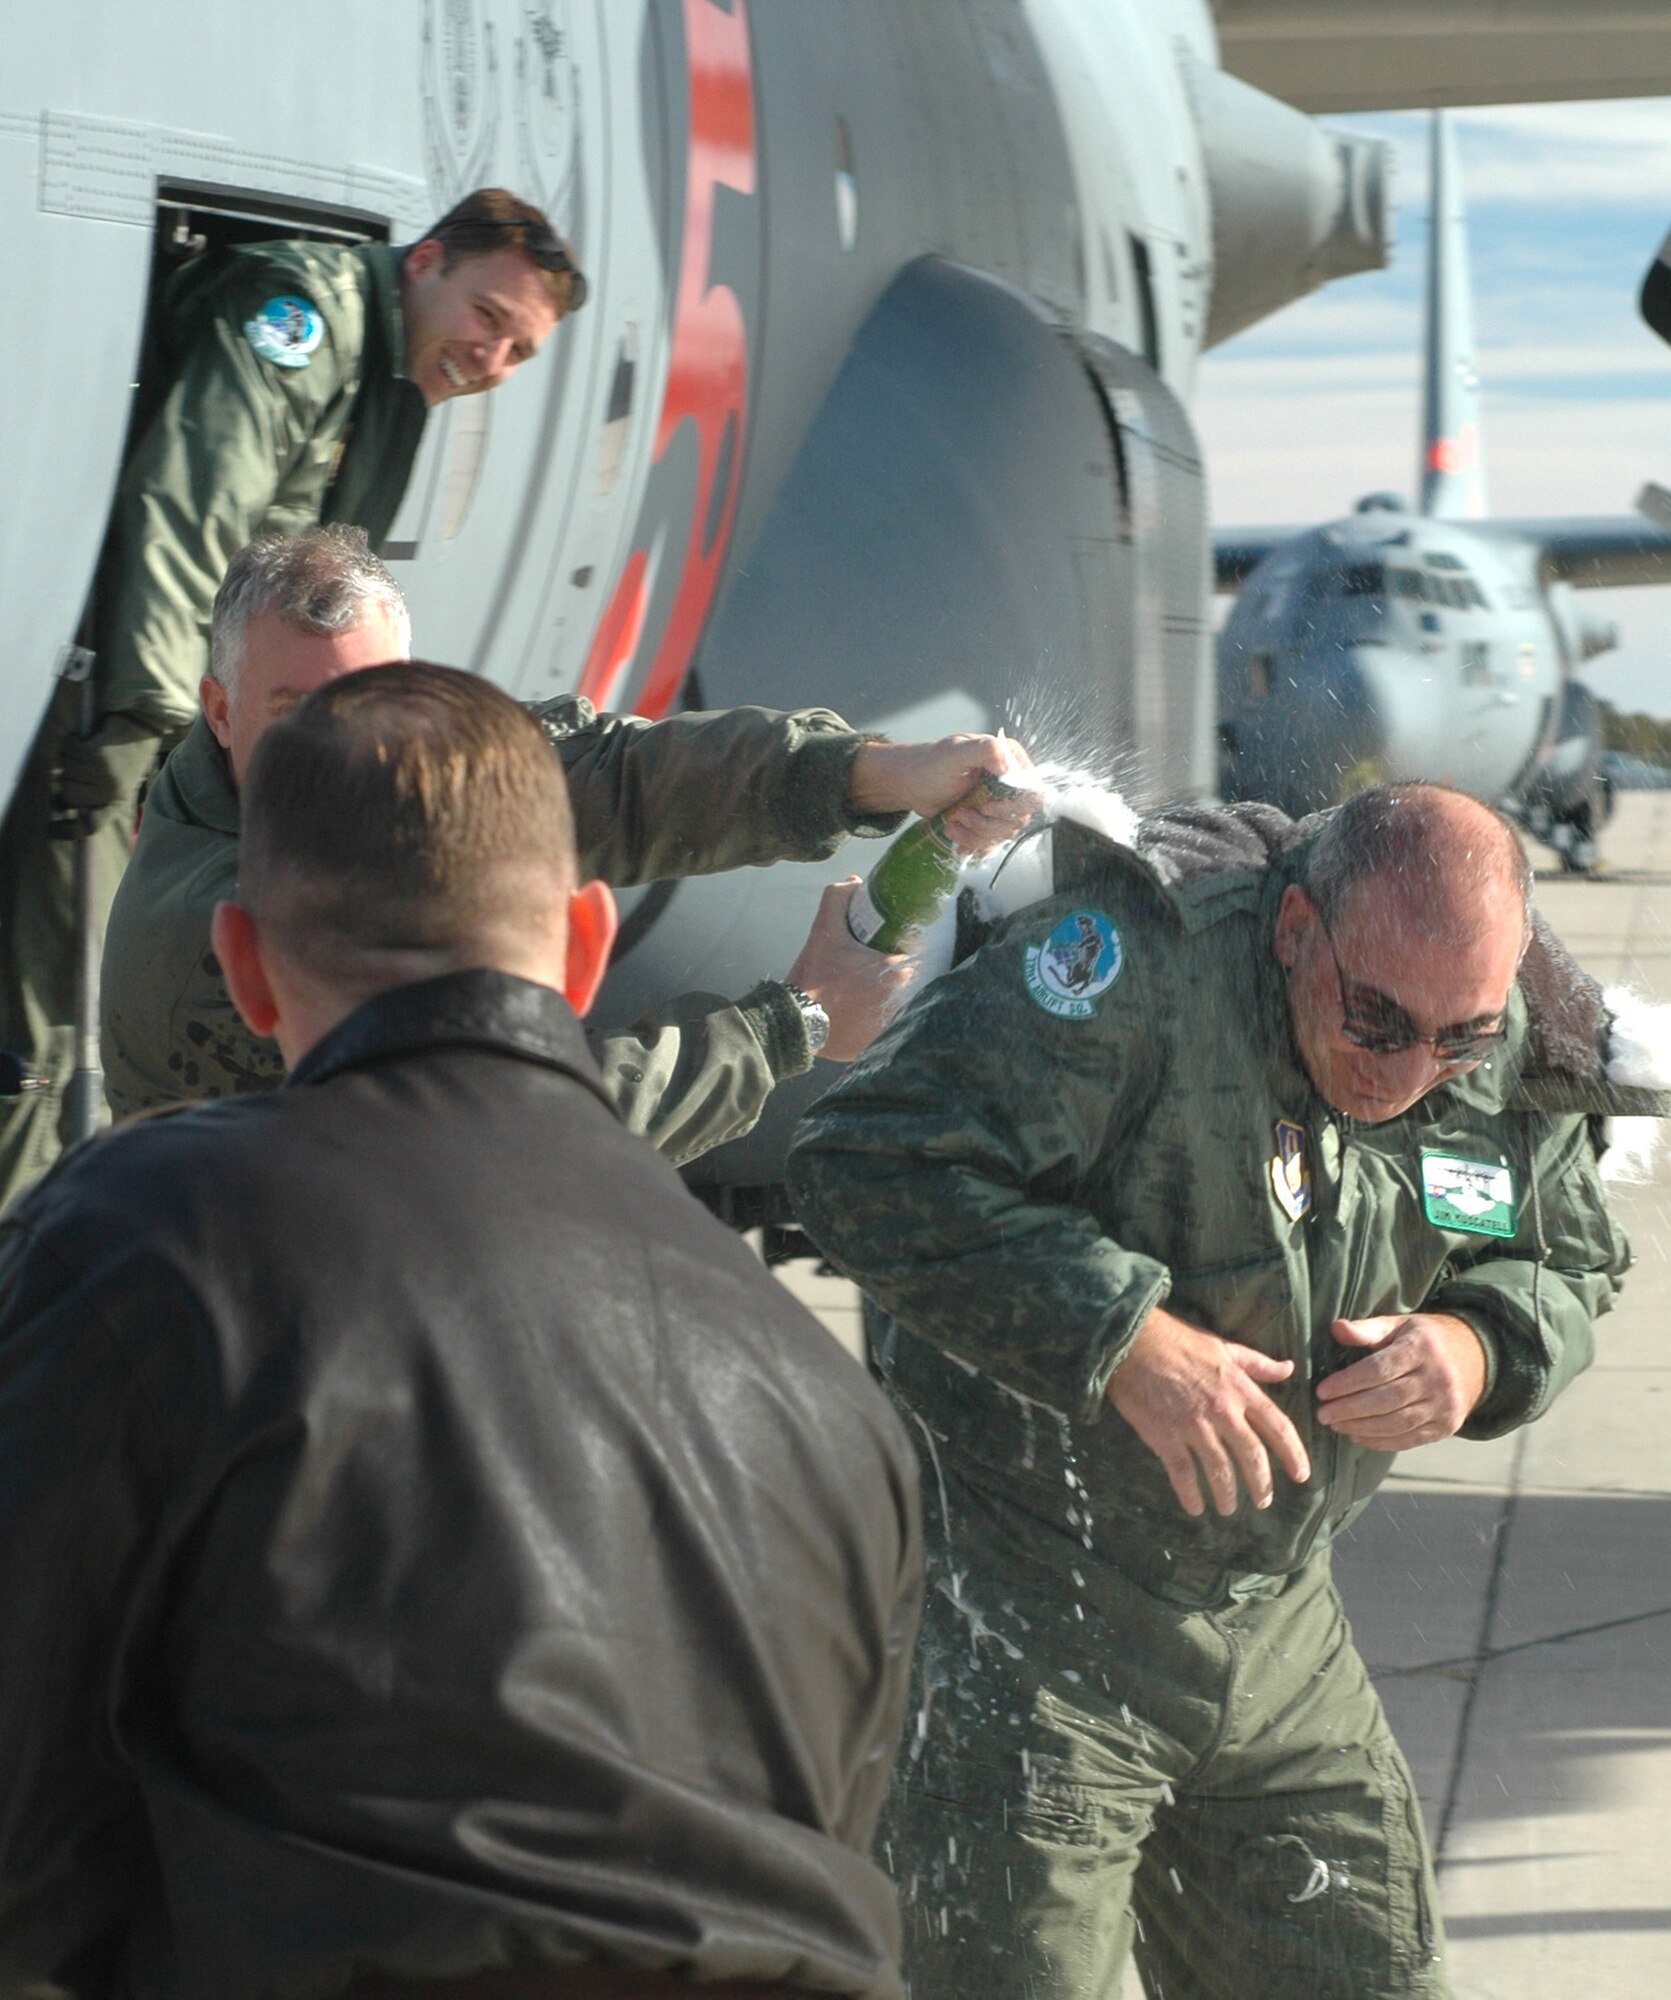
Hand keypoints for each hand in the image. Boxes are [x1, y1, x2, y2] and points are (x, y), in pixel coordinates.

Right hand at [53, 713, 161, 834]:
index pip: (90, 825)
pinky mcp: (96, 756)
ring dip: (68, 757)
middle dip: (66, 779)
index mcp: (116, 803)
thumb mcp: (113, 783)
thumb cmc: (123, 758)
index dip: (68, 830)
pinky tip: (86, 739)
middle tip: (79, 765)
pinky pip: (67, 751)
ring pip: (64, 771)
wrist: (142, 732)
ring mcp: (102, 775)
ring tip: (88, 750)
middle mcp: (109, 793)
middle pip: (66, 794)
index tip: (49, 830)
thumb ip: (91, 796)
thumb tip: (61, 804)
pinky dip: (70, 742)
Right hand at [786, 879, 914, 1061]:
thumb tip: (854, 882)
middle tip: (900, 964)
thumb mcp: (823, 933)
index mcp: (900, 974)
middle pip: (926, 983)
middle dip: (918, 973)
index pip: (930, 955)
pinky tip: (883, 1012)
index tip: (910, 943)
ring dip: (910, 997)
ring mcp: (898, 1027)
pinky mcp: (886, 1044)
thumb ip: (837, 900)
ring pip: (914, 1007)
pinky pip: (900, 1028)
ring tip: (894, 988)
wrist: (795, 1023)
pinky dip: (896, 1019)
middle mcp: (906, 1003)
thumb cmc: (813, 979)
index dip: (923, 947)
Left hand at [848, 733, 1039, 853]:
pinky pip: (992, 841)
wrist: (911, 784)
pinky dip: (973, 843)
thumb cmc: (929, 765)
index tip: (987, 807)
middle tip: (963, 814)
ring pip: (1005, 832)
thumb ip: (984, 750)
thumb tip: (1008, 765)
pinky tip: (956, 835)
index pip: (1032, 791)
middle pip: (1020, 816)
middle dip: (989, 823)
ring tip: (953, 823)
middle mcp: (1009, 782)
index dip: (1014, 805)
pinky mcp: (988, 820)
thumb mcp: (955, 752)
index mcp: (1009, 760)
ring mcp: (999, 803)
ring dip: (977, 834)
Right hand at [1106, 1306, 1311, 1516]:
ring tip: (1228, 1509)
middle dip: (1262, 1484)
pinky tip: (1195, 1508)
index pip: (1278, 1426)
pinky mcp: (1165, 1437)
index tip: (1302, 1475)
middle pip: (1253, 1456)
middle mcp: (1222, 1411)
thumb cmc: (1175, 1339)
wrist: (1129, 1340)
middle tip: (1264, 1502)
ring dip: (1227, 1495)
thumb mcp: (1222, 1346)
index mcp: (1239, 1388)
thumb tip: (1288, 1369)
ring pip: (1220, 1471)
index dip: (1293, 1454)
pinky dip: (1191, 1495)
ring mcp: (1194, 1426)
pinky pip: (1183, 1474)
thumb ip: (1256, 1363)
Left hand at [1316, 1313, 1487, 1449]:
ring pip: (1397, 1423)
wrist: (1475, 1360)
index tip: (1322, 1391)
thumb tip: (1336, 1328)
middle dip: (1350, 1409)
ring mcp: (1445, 1406)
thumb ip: (1367, 1329)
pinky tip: (1358, 1436)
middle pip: (1387, 1399)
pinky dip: (1381, 1441)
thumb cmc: (1424, 1341)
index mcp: (1422, 1349)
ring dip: (1362, 1427)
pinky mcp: (1447, 1427)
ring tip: (1335, 1425)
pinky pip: (1410, 1439)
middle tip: (1323, 1414)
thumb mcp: (1399, 1325)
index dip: (1348, 1382)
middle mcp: (1437, 1379)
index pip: (1379, 1370)